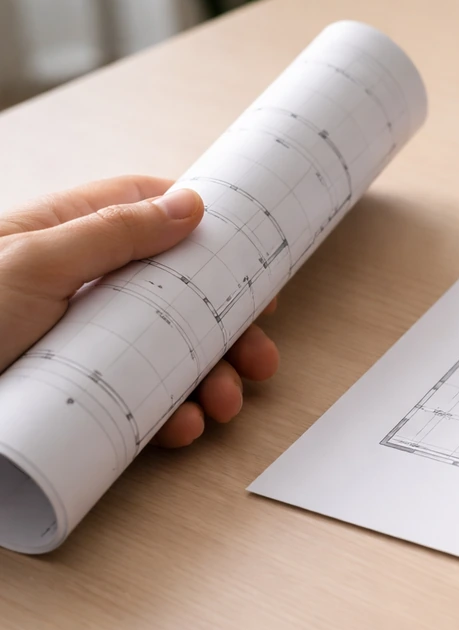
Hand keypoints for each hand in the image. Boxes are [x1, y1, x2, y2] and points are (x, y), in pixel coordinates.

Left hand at [0, 175, 278, 446]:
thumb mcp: (31, 263)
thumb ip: (112, 230)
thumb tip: (188, 202)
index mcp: (64, 239)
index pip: (150, 218)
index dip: (207, 238)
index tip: (251, 264)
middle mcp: (76, 290)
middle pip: (172, 298)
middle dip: (222, 328)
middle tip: (258, 352)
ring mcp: (76, 346)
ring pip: (162, 356)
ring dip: (206, 379)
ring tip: (223, 400)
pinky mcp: (73, 398)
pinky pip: (135, 404)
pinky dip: (168, 417)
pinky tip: (180, 427)